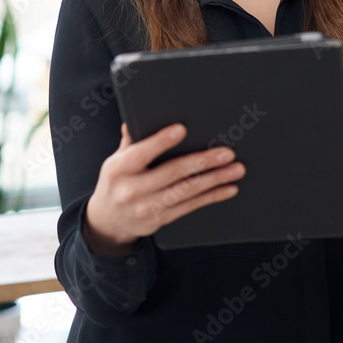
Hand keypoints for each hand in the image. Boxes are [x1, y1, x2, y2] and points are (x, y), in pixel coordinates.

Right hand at [84, 123, 244, 255]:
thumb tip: (134, 121)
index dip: (161, 141)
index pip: (140, 154)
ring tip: (234, 169)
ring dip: (214, 180)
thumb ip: (130, 142)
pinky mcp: (161, 219)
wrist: (107, 222)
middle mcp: (133, 189)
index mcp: (119, 169)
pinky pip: (190, 207)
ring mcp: (148, 207)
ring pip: (186, 191)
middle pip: (172, 173)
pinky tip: (227, 189)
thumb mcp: (115, 161)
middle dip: (202, 162)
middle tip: (226, 153)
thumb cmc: (115, 184)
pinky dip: (211, 197)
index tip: (181, 129)